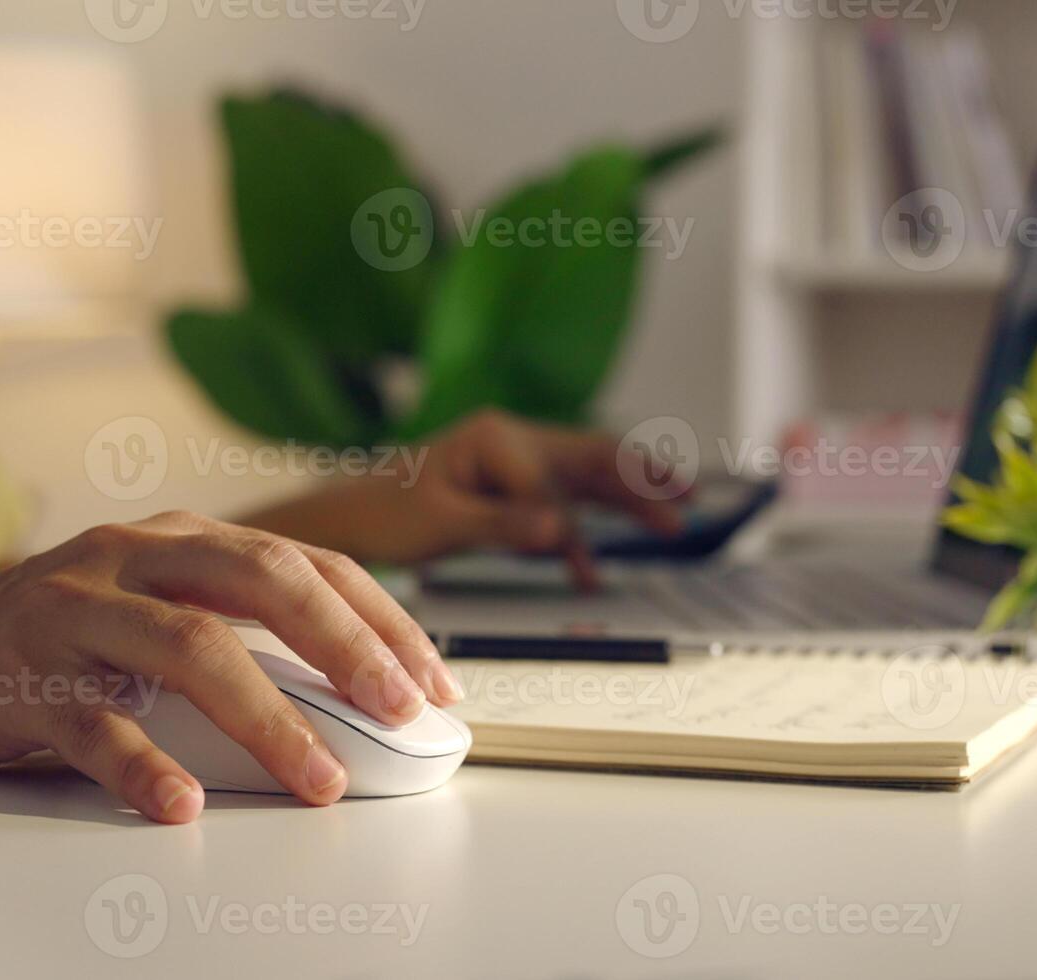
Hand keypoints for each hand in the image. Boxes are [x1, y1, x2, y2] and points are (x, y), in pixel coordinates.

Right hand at [0, 511, 460, 822]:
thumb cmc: (53, 635)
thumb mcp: (151, 605)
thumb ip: (236, 626)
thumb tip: (354, 691)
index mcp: (180, 537)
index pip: (306, 563)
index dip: (379, 619)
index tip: (432, 682)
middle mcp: (133, 556)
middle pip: (263, 580)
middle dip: (347, 646)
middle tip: (401, 710)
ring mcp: (75, 612)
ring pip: (191, 649)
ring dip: (270, 720)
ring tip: (321, 780)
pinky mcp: (22, 678)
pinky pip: (94, 726)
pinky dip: (143, 768)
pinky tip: (181, 806)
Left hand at [250, 410, 687, 586]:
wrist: (351, 517)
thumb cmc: (385, 512)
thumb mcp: (441, 522)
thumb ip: (505, 524)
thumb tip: (563, 529)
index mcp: (496, 437)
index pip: (550, 477)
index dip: (560, 518)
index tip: (566, 553)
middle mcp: (515, 442)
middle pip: (593, 458)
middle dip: (642, 480)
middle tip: (685, 504)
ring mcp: (519, 467)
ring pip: (589, 481)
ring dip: (631, 499)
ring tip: (678, 516)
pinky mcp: (516, 493)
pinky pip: (564, 510)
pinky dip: (583, 537)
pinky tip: (593, 573)